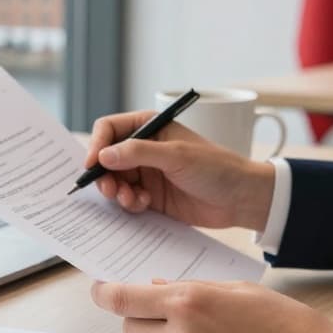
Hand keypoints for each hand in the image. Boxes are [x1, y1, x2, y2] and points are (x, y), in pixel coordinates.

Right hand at [84, 111, 275, 229]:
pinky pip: (127, 200)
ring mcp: (146, 173)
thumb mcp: (176, 156)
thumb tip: (103, 155)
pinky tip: (145, 205)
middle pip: (106, 158)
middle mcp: (143, 148)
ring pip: (114, 181)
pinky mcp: (151, 196)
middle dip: (105, 175)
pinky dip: (129, 204)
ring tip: (131, 200)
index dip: (96, 145)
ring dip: (117, 192)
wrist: (240, 199)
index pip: (109, 129)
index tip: (92, 164)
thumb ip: (138, 153)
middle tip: (110, 190)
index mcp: (149, 127)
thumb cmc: (216, 167)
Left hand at [91, 279, 332, 332]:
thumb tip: (154, 288)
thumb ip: (191, 289)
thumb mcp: (239, 291)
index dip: (104, 293)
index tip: (99, 290)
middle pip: (131, 328)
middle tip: (170, 317)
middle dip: (143, 319)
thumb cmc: (286, 325)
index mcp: (188, 302)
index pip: (123, 298)